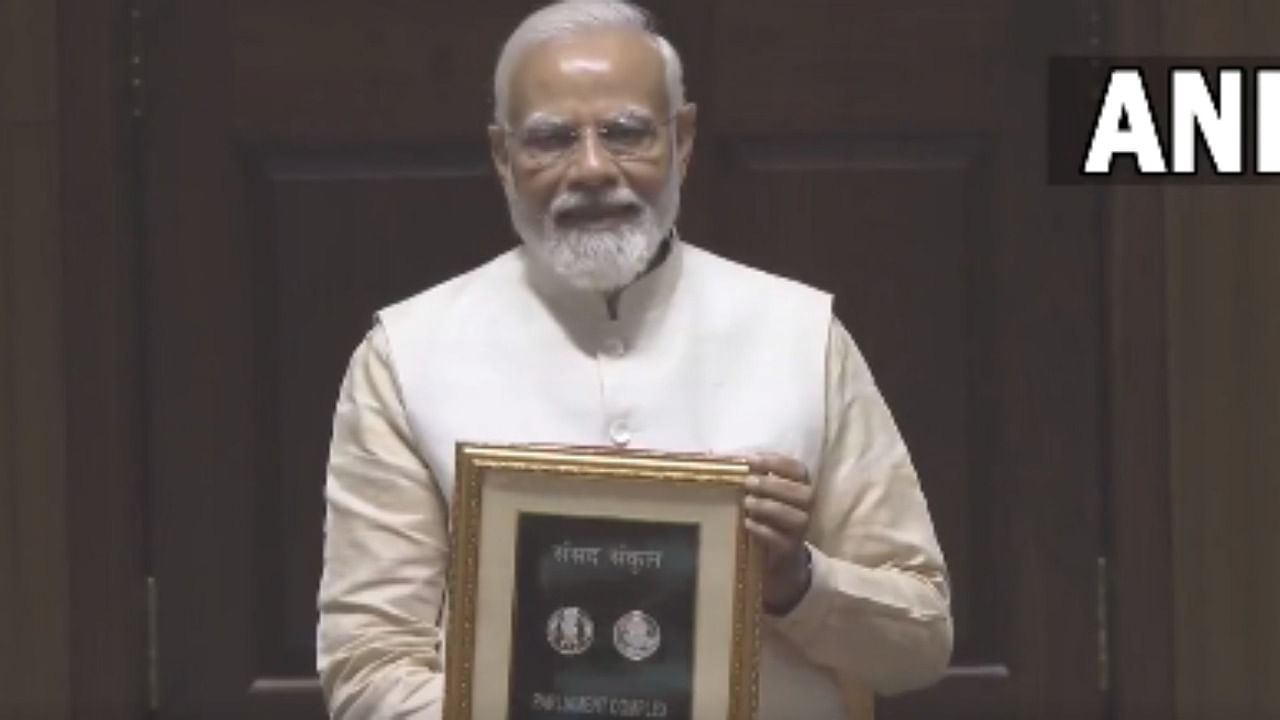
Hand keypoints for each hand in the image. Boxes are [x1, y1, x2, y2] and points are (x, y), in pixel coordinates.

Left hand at [744, 453, 813, 612]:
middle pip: (803, 493)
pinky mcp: (790, 552)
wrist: (779, 561)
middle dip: (774, 485)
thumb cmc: (765, 518)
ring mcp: (800, 532)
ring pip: (797, 518)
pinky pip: (782, 541)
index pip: (799, 469)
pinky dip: (764, 530)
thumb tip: (713, 456)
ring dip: (770, 507)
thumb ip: (749, 476)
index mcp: (799, 488)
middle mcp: (805, 508)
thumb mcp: (761, 495)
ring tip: (746, 502)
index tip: (752, 460)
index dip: (777, 462)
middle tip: (747, 482)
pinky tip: (747, 524)